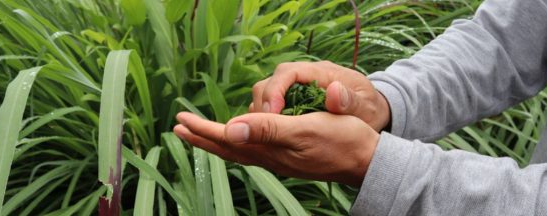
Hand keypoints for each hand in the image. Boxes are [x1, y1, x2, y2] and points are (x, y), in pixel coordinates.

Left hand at [173, 111, 379, 186]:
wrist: (367, 159)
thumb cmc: (341, 140)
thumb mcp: (304, 129)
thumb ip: (267, 129)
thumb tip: (231, 128)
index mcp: (271, 149)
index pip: (229, 139)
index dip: (204, 130)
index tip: (181, 121)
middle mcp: (271, 157)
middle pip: (229, 148)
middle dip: (203, 138)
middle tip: (179, 128)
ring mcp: (281, 159)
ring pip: (240, 150)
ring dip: (218, 140)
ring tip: (202, 133)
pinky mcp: (291, 156)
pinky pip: (255, 150)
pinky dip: (240, 143)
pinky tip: (241, 140)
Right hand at [250, 61, 390, 130]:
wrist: (372, 112)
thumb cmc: (369, 109)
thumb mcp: (365, 107)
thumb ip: (350, 101)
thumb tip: (333, 90)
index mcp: (321, 72)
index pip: (288, 72)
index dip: (275, 90)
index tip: (273, 114)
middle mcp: (305, 75)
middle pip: (272, 81)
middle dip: (264, 103)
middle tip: (262, 128)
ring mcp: (297, 87)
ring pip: (267, 92)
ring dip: (261, 112)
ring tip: (263, 133)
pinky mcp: (293, 99)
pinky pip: (272, 104)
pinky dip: (266, 118)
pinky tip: (268, 135)